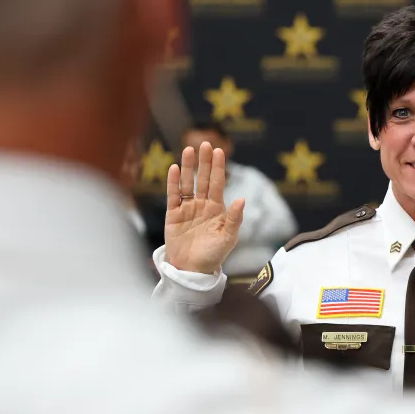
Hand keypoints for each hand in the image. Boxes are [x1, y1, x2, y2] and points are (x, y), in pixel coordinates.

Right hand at [164, 141, 244, 272]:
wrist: (192, 270)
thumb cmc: (213, 255)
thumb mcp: (228, 237)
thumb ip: (235, 218)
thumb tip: (242, 199)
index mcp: (217, 209)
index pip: (217, 183)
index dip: (218, 167)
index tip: (219, 151)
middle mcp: (202, 205)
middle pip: (202, 178)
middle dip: (204, 161)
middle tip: (205, 143)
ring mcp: (187, 209)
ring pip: (187, 183)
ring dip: (188, 167)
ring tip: (189, 150)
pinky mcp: (173, 215)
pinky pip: (173, 195)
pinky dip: (174, 182)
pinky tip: (175, 168)